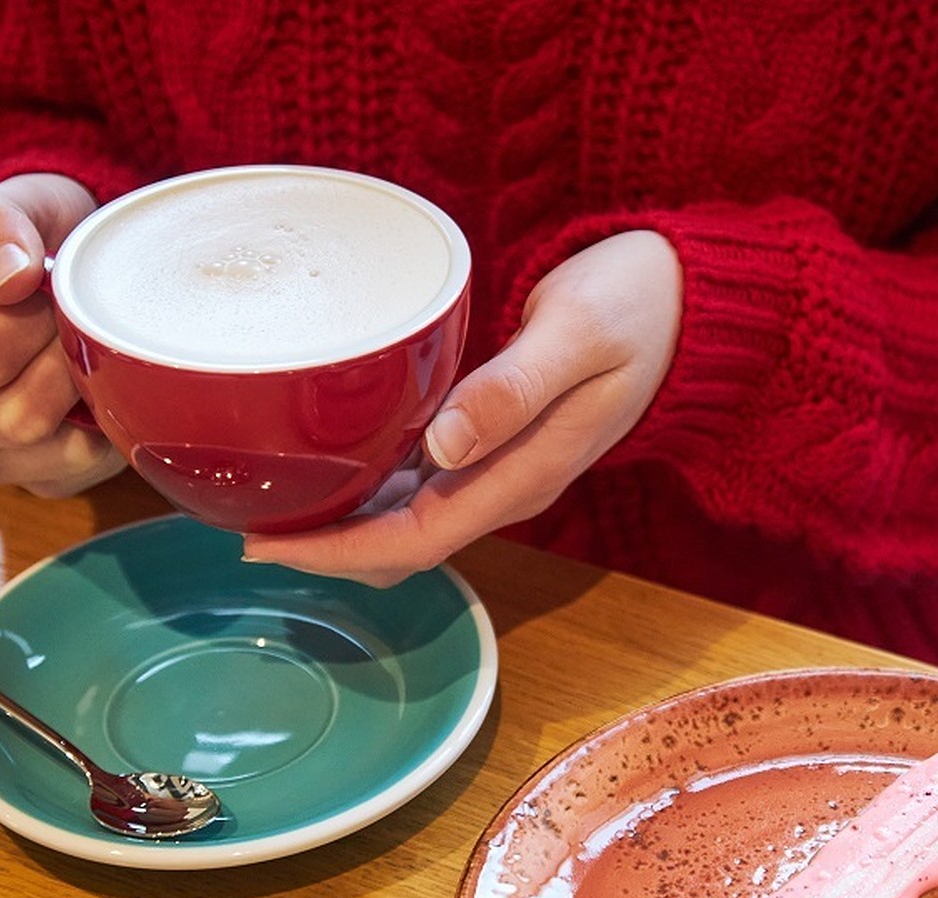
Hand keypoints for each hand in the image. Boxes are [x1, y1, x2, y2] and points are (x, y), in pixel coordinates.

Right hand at [0, 173, 124, 495]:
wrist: (62, 275)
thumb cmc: (24, 244)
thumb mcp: (6, 210)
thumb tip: (12, 279)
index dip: (25, 322)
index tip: (39, 286)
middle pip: (20, 414)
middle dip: (64, 357)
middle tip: (73, 316)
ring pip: (54, 446)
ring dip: (86, 388)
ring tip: (81, 345)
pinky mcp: (41, 477)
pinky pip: (85, 464)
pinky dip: (108, 420)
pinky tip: (96, 383)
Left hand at [243, 229, 682, 583]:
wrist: (685, 305)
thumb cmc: (635, 308)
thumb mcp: (579, 336)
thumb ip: (513, 390)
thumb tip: (442, 443)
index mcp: (525, 473)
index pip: (417, 539)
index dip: (340, 552)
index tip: (269, 545)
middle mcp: (511, 487)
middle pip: (407, 549)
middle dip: (330, 552)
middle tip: (251, 534)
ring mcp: (508, 473)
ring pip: (414, 528)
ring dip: (348, 532)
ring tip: (280, 512)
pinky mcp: (503, 449)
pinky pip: (429, 495)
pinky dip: (376, 500)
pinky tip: (341, 476)